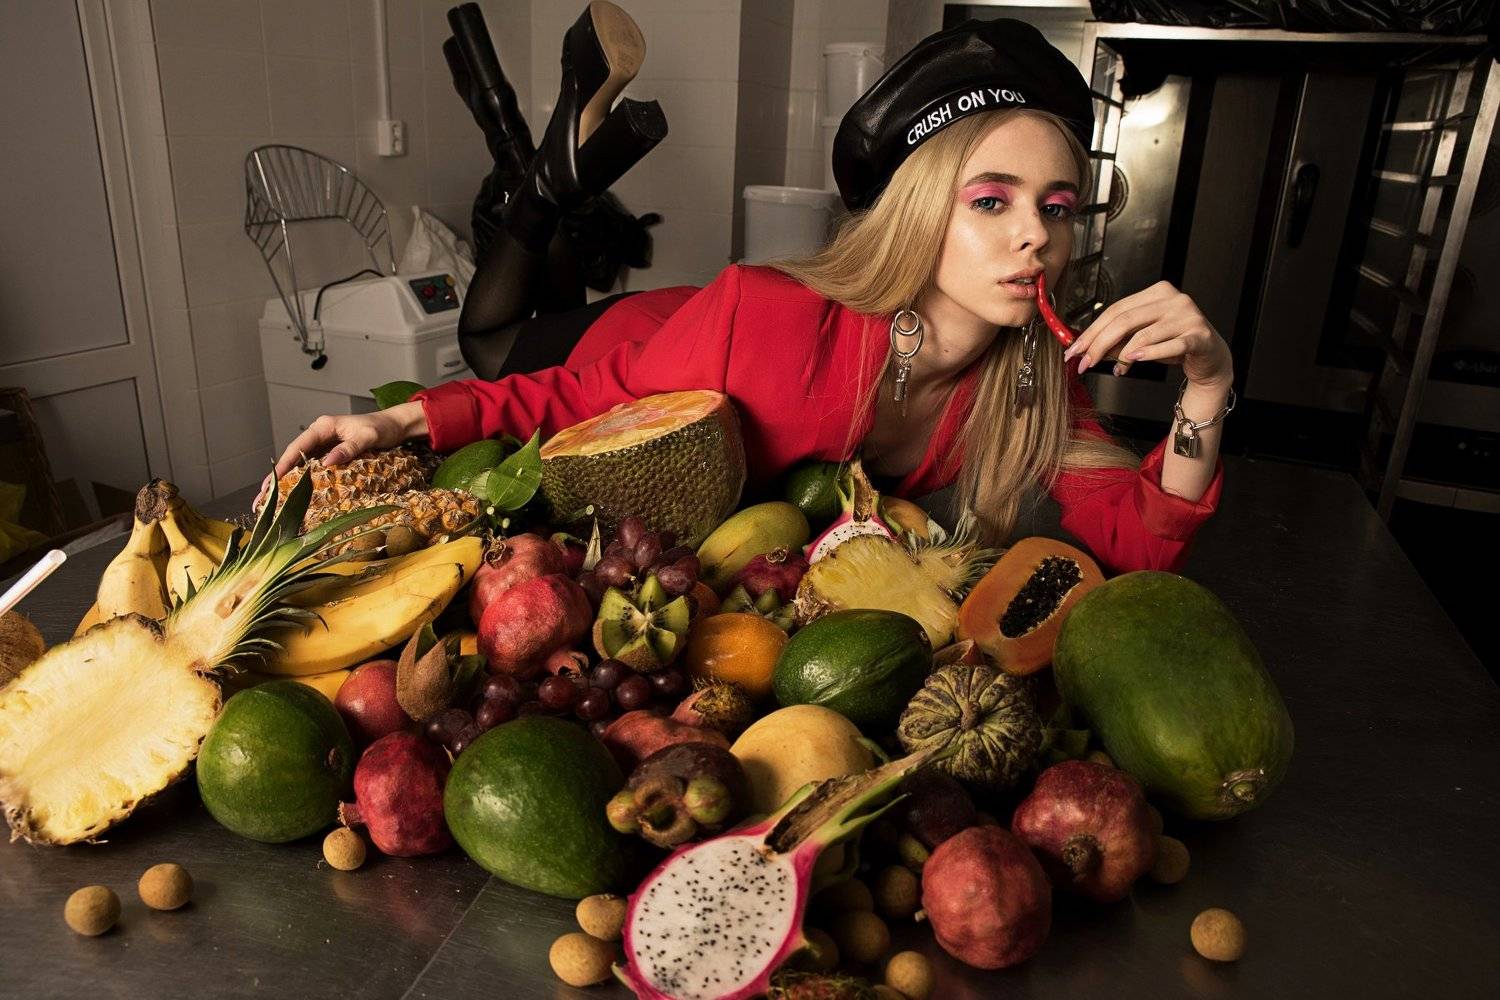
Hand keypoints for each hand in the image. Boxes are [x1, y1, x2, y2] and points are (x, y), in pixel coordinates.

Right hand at [260, 402, 426, 504]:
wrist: (395, 425)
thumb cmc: (382, 428)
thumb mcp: (367, 437)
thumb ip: (348, 448)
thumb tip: (327, 462)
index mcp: (324, 426)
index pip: (298, 446)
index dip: (284, 464)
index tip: (273, 480)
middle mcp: (320, 434)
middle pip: (293, 456)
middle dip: (277, 476)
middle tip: (261, 497)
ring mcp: (324, 444)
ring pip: (300, 463)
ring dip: (286, 481)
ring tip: (270, 501)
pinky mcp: (330, 453)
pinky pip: (312, 467)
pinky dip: (302, 480)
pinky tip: (293, 495)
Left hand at [1061, 281, 1232, 388]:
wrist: (1210, 359)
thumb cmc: (1174, 345)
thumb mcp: (1141, 342)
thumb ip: (1116, 342)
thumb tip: (1086, 350)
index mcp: (1156, 293)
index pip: (1116, 310)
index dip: (1092, 331)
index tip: (1075, 350)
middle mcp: (1173, 299)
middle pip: (1126, 320)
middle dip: (1099, 343)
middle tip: (1085, 363)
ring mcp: (1188, 316)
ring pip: (1144, 333)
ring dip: (1122, 355)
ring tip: (1117, 369)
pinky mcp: (1199, 335)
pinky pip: (1170, 344)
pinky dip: (1149, 353)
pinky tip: (1134, 360)